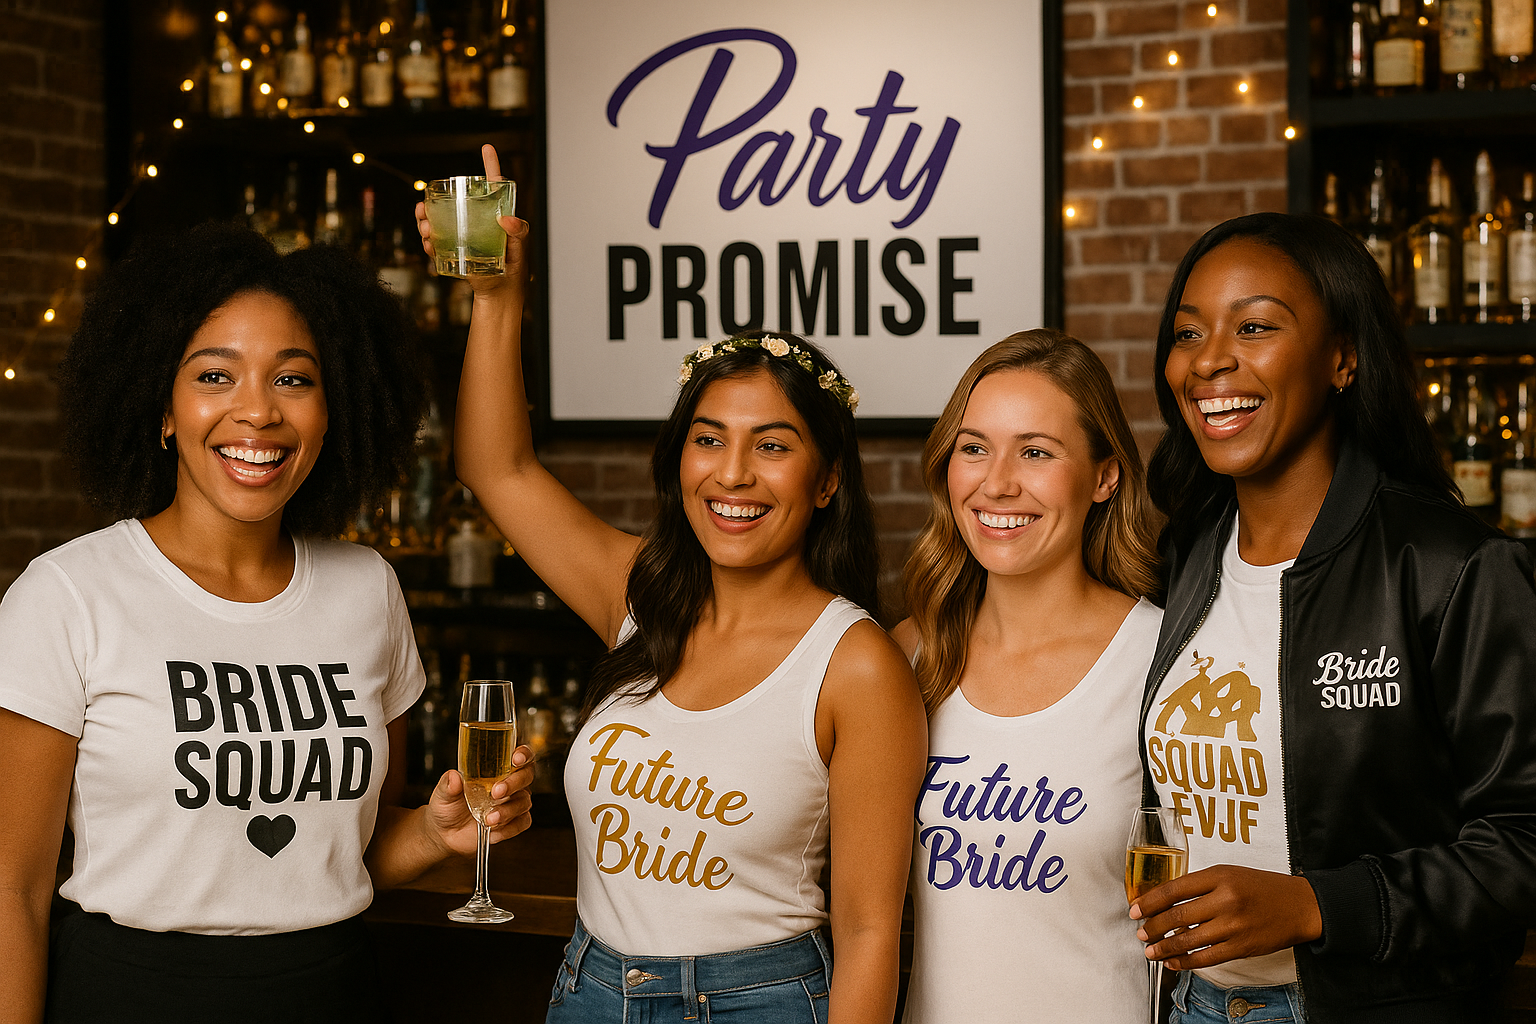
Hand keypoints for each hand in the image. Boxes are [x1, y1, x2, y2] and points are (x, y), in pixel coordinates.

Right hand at [415, 142, 527, 297]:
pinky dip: (428, 242)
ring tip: (424, 227)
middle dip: (433, 202)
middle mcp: (476, 220)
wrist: (501, 293)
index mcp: (495, 214)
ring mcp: (464, 235)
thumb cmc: (514, 268)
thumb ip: (519, 232)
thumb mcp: (519, 248)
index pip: (492, 184)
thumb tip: (507, 220)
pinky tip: (428, 243)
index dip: (490, 164)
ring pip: (438, 221)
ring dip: (425, 221)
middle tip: (424, 206)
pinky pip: (437, 243)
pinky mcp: (456, 252)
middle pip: (453, 202)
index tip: (487, 147)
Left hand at [422, 744, 534, 858]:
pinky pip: (522, 822)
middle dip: (514, 783)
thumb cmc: (447, 806)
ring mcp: (513, 803)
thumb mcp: (443, 793)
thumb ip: (448, 784)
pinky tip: (493, 831)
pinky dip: (509, 828)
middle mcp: (509, 783)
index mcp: (496, 768)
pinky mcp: (514, 822)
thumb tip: (454, 777)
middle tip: (496, 792)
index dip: (523, 754)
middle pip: (526, 776)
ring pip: (523, 802)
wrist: (445, 833)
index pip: (519, 755)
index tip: (516, 758)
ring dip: (508, 810)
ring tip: (488, 819)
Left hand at [1129, 864, 1322, 970]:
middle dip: (1152, 926)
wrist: (1301, 906)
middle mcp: (1225, 899)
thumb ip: (1200, 884)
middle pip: (1177, 915)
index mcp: (1219, 876)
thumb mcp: (1229, 874)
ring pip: (1188, 939)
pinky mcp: (1242, 947)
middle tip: (1140, 932)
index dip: (1149, 901)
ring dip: (1164, 947)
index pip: (1173, 889)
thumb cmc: (1262, 887)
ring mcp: (1234, 925)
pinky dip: (1185, 961)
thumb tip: (1165, 900)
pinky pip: (1206, 958)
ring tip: (1151, 951)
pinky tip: (1173, 962)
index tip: (1134, 909)